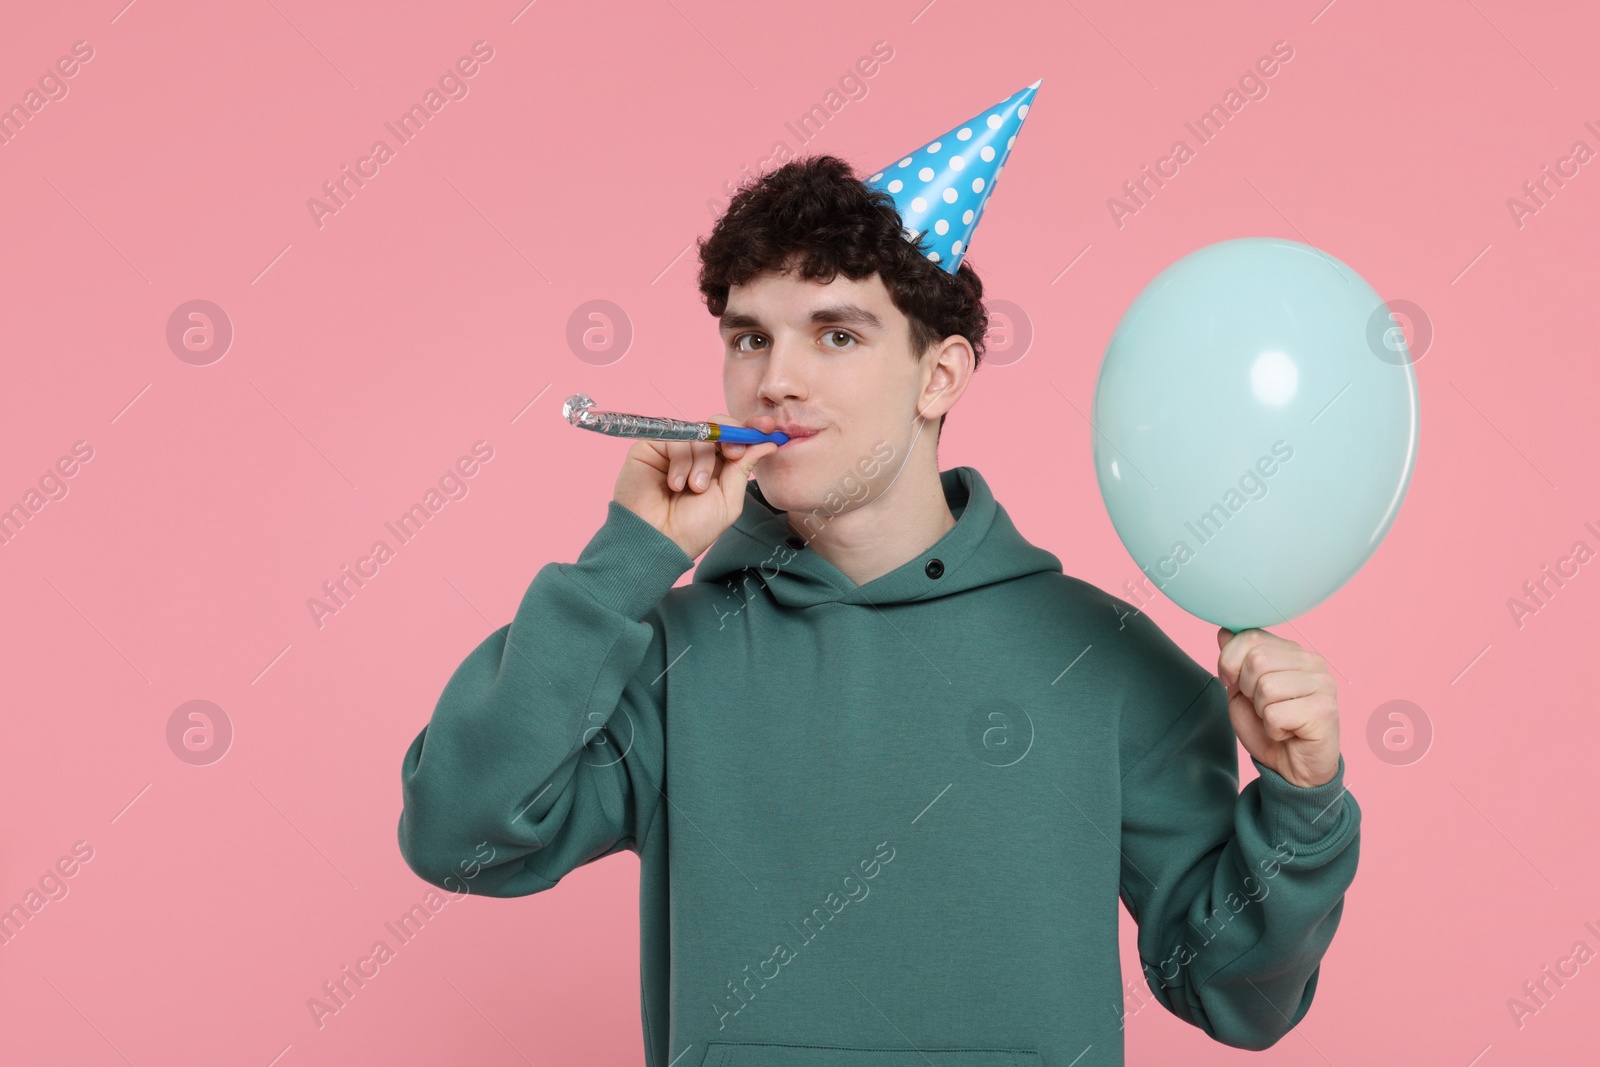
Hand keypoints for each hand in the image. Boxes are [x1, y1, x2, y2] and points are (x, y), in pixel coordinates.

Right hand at [613, 414, 779, 559]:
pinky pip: (676, 438)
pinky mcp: (652, 447)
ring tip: (694, 488)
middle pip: (719, 426)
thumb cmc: (692, 529)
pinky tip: (675, 485)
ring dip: (703, 462)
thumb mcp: (728, 500)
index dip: (752, 429)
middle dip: (732, 435)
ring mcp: (674, 450)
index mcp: (719, 467)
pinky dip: (681, 461)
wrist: (657, 540)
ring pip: (700, 435)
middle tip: (733, 454)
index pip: (737, 438)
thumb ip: (743, 469)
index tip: (767, 427)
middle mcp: (697, 455)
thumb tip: (768, 444)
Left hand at [1216, 627, 1339, 787]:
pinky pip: (1276, 713)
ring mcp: (1323, 684)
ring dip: (1261, 711)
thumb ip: (1235, 661)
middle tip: (1263, 708)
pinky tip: (1287, 733)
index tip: (1233, 682)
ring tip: (1277, 720)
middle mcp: (1313, 662)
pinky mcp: (1325, 710)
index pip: (1250, 636)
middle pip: (1256, 660)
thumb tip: (1225, 631)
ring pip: (1266, 687)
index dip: (1229, 661)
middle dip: (1247, 690)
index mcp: (1292, 652)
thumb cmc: (1269, 728)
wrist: (1292, 768)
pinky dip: (1272, 728)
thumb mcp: (1241, 691)